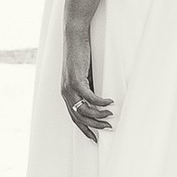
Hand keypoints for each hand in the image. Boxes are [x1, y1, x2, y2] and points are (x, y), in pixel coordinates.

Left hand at [61, 25, 111, 141]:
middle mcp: (65, 93)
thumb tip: (100, 101)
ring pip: (84, 110)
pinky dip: (100, 102)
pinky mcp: (75, 80)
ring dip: (99, 115)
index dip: (84, 129)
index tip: (94, 138)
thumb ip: (90, 88)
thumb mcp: (85, 76)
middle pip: (79, 117)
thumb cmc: (81, 55)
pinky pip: (89, 97)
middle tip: (108, 127)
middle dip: (94, 125)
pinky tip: (110, 102)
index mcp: (67, 94)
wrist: (74, 38)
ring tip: (110, 115)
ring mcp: (69, 87)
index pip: (74, 117)